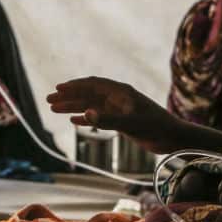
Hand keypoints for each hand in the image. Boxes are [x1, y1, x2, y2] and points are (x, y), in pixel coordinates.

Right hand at [47, 77, 176, 153]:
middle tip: (48, 100)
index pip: (92, 84)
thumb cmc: (155, 127)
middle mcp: (118, 98)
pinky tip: (73, 120)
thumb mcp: (131, 123)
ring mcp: (119, 109)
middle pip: (88, 94)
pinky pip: (98, 116)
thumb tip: (85, 114)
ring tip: (54, 109)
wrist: (172, 137)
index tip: (57, 89)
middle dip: (68, 96)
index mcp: (121, 92)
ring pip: (90, 105)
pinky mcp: (121, 121)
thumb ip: (108, 120)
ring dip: (72, 106)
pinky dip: (85, 117)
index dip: (74, 86)